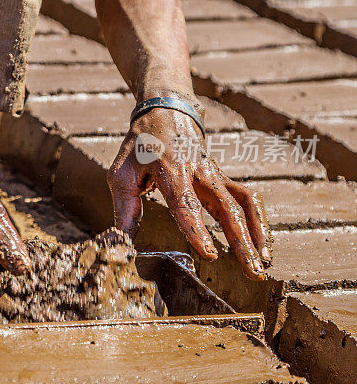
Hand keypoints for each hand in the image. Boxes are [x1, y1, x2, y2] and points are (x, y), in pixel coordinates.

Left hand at [107, 105, 271, 280]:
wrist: (165, 113)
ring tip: (262, 263)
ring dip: (255, 233)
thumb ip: (125, 205)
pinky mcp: (222, 179)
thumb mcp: (122, 171)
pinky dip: (258, 219)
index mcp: (170, 170)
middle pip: (225, 207)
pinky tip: (262, 243)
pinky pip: (246, 197)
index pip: (186, 202)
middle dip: (240, 240)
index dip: (197, 228)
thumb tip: (123, 237)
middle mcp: (199, 172)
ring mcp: (215, 175)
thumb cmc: (141, 147)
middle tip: (252, 270)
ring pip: (241, 203)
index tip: (209, 253)